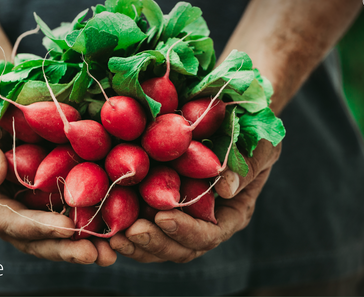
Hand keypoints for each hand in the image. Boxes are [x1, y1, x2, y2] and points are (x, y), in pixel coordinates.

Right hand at [0, 106, 116, 265]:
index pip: (11, 222)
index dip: (39, 228)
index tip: (67, 228)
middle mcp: (9, 215)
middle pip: (37, 240)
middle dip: (65, 248)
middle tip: (95, 254)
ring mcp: (33, 211)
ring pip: (57, 237)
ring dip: (84, 246)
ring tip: (110, 254)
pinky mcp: (53, 201)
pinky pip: (73, 217)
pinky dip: (93, 226)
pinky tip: (116, 231)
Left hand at [109, 139, 280, 262]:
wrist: (232, 115)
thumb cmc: (254, 128)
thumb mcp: (260, 142)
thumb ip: (247, 164)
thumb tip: (228, 188)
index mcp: (231, 213)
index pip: (208, 235)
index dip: (186, 231)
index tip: (163, 217)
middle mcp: (204, 221)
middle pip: (179, 248)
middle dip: (154, 243)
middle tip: (130, 232)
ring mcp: (180, 215)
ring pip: (157, 243)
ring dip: (134, 242)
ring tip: (112, 235)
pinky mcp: (157, 202)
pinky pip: (140, 221)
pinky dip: (123, 223)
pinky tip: (103, 218)